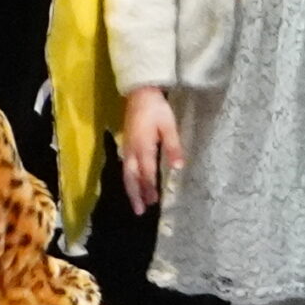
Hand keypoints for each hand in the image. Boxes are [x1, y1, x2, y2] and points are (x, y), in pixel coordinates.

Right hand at [120, 86, 182, 213]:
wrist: (139, 93)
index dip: (150, 188)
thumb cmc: (157, 108)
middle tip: (140, 211)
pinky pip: (125, 166)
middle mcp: (132, 150)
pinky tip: (132, 184)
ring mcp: (127, 147)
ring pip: (126, 173)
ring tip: (137, 203)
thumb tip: (178, 167)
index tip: (154, 202)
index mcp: (143, 146)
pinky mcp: (126, 144)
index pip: (146, 173)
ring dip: (131, 189)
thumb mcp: (168, 125)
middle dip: (135, 195)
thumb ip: (172, 146)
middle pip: (131, 177)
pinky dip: (128, 179)